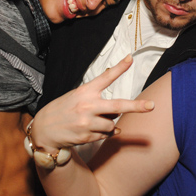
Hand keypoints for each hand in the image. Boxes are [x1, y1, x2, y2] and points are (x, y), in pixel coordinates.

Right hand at [32, 55, 154, 151]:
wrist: (44, 130)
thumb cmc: (62, 110)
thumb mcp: (75, 96)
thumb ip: (95, 98)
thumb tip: (117, 109)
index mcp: (85, 92)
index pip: (105, 77)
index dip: (119, 67)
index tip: (130, 58)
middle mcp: (87, 106)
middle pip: (118, 106)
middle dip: (137, 106)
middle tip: (151, 106)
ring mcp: (87, 123)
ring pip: (112, 123)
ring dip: (108, 123)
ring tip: (92, 121)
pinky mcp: (87, 136)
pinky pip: (105, 134)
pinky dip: (104, 132)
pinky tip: (92, 129)